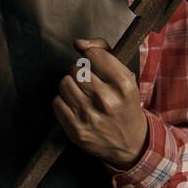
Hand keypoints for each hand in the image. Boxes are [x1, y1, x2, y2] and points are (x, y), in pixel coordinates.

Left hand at [53, 36, 148, 169]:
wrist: (131, 144)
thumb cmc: (125, 105)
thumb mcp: (125, 76)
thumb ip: (104, 51)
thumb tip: (78, 43)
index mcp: (123, 85)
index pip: (93, 54)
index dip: (92, 57)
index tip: (96, 64)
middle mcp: (107, 101)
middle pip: (76, 69)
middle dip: (81, 72)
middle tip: (90, 83)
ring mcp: (90, 117)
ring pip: (64, 83)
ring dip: (71, 85)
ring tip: (82, 93)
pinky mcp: (76, 130)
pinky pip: (57, 102)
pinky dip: (64, 101)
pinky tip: (76, 106)